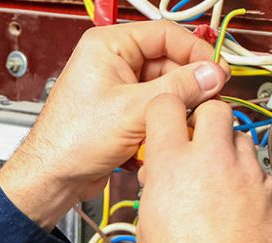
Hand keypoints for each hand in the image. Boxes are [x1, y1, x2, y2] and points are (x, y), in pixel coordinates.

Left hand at [0, 20, 229, 228]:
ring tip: (181, 124)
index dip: (196, 52)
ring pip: (166, 89)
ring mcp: (119, 87)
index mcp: (109, 45)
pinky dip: (164, 121)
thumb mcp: (134, 110)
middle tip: (208, 102)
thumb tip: (212, 74)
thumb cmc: (71, 139)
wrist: (54, 176)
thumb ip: (179, 89)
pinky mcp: (124, 111)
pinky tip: (162, 136)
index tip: (217, 72)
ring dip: (176, 108)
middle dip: (188, 85)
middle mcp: (114, 61)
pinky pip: (156, 108)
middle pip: (169, 63)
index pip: (166, 35)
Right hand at [136, 95, 271, 242]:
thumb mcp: (148, 224)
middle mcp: (213, 161)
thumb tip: (161, 176)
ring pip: (244, 140)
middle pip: (216, 109)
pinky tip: (242, 207)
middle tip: (201, 144)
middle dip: (207, 122)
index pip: (166, 105)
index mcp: (172, 165)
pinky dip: (252, 183)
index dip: (166, 112)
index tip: (169, 122)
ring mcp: (249, 175)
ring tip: (222, 182)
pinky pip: (263, 173)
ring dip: (231, 154)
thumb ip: (157, 186)